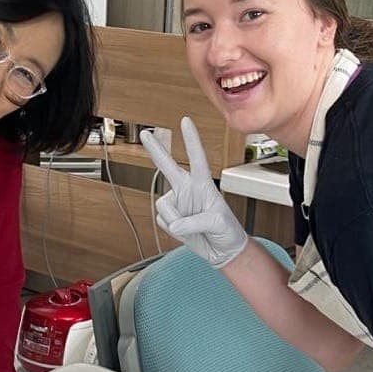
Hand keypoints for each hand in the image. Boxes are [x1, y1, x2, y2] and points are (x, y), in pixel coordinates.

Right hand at [140, 117, 247, 267]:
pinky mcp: (169, 218)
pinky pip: (163, 221)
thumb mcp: (217, 223)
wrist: (222, 250)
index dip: (191, 140)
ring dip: (176, 219)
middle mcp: (187, 189)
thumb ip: (195, 221)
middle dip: (156, 149)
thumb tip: (174, 223)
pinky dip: (174, 230)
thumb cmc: (227, 230)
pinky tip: (186, 232)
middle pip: (167, 166)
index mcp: (203, 184)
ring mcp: (177, 203)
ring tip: (193, 227)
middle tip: (146, 133)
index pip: (197, 158)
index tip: (185, 121)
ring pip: (163, 206)